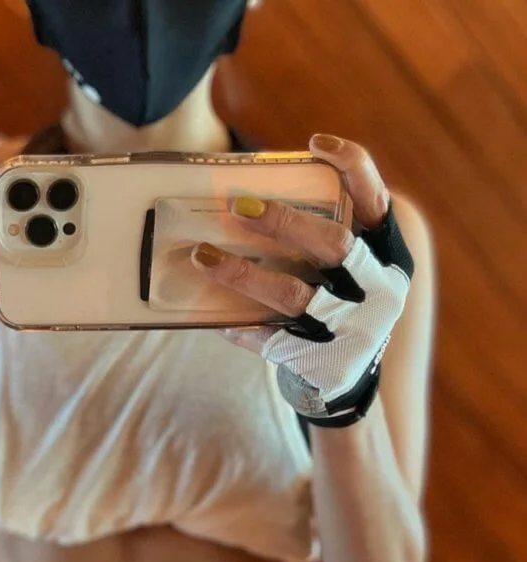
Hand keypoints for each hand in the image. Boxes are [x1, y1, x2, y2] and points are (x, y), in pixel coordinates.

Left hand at [191, 134, 414, 425]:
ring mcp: (351, 329)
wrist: (344, 386)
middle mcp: (377, 290)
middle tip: (239, 206)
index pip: (376, 202)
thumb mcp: (347, 275)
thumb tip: (245, 203)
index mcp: (388, 257)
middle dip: (284, 223)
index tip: (316, 145)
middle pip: (333, 246)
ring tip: (204, 256)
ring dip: (243, 273)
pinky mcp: (322, 362)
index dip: (353, 168)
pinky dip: (241, 327)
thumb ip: (320, 243)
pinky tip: (216, 320)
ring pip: (293, 294)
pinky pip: (271, 339)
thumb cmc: (334, 311)